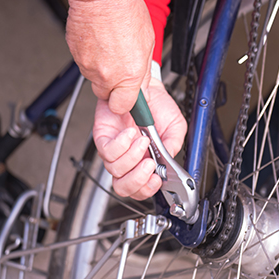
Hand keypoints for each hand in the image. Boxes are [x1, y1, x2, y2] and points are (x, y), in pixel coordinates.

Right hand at [65, 0, 154, 114]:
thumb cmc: (126, 11)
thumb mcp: (148, 42)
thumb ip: (143, 69)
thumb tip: (141, 84)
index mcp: (129, 74)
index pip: (123, 106)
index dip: (126, 102)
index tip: (129, 97)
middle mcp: (107, 74)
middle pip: (106, 96)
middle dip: (113, 88)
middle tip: (120, 69)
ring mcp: (88, 66)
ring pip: (94, 80)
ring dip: (102, 71)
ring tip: (110, 49)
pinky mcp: (75, 55)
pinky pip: (84, 65)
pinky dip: (91, 58)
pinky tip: (100, 43)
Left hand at [92, 78, 186, 200]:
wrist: (147, 89)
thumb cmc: (159, 108)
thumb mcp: (176, 127)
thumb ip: (174, 146)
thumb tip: (167, 164)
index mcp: (147, 162)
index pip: (141, 188)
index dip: (147, 189)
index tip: (157, 178)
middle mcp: (129, 160)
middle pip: (123, 187)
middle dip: (137, 180)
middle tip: (149, 164)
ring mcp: (115, 151)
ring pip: (115, 170)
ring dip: (133, 156)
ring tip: (144, 140)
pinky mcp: (103, 137)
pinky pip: (107, 151)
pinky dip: (121, 144)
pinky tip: (131, 133)